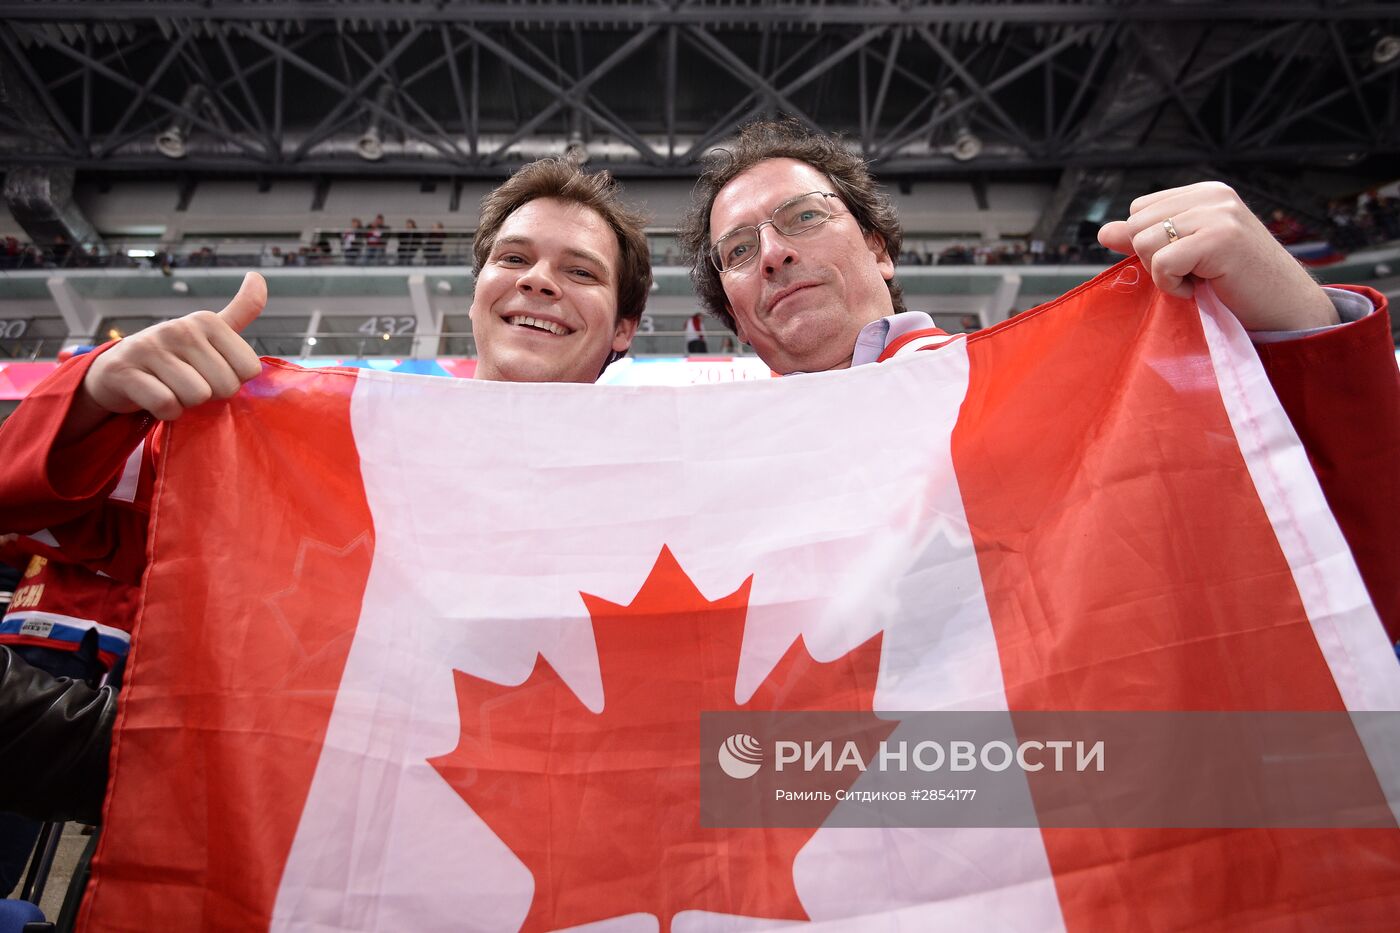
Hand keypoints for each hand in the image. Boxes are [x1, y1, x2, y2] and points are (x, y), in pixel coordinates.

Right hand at [80, 271, 266, 422]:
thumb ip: (241, 310)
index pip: (250, 369)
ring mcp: (149, 348)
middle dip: (211, 395)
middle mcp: (178, 328)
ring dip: (187, 404)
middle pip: (225, 386)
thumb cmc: (175, 356)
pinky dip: (166, 413)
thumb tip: (258, 276)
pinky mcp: (124, 371)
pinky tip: (155, 401)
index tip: (212, 373)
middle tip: (189, 384)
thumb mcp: (209, 332)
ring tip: (171, 389)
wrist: (117, 372)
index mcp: (207, 320)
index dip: (234, 380)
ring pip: (197, 396)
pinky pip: (167, 405)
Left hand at [1098, 182, 1337, 330]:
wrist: (1287, 310)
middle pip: (1136, 224)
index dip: (1152, 244)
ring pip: (1144, 242)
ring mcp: (1218, 213)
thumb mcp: (1187, 256)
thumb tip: (1103, 231)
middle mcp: (1212, 195)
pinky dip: (1174, 286)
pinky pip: (1162, 263)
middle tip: (1196, 273)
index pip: (1139, 210)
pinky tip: (1204, 289)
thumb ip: (1147, 239)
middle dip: (1155, 259)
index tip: (1189, 261)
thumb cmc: (1238, 286)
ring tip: (1202, 280)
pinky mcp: (1220, 238)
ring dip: (1164, 274)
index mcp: (1204, 192)